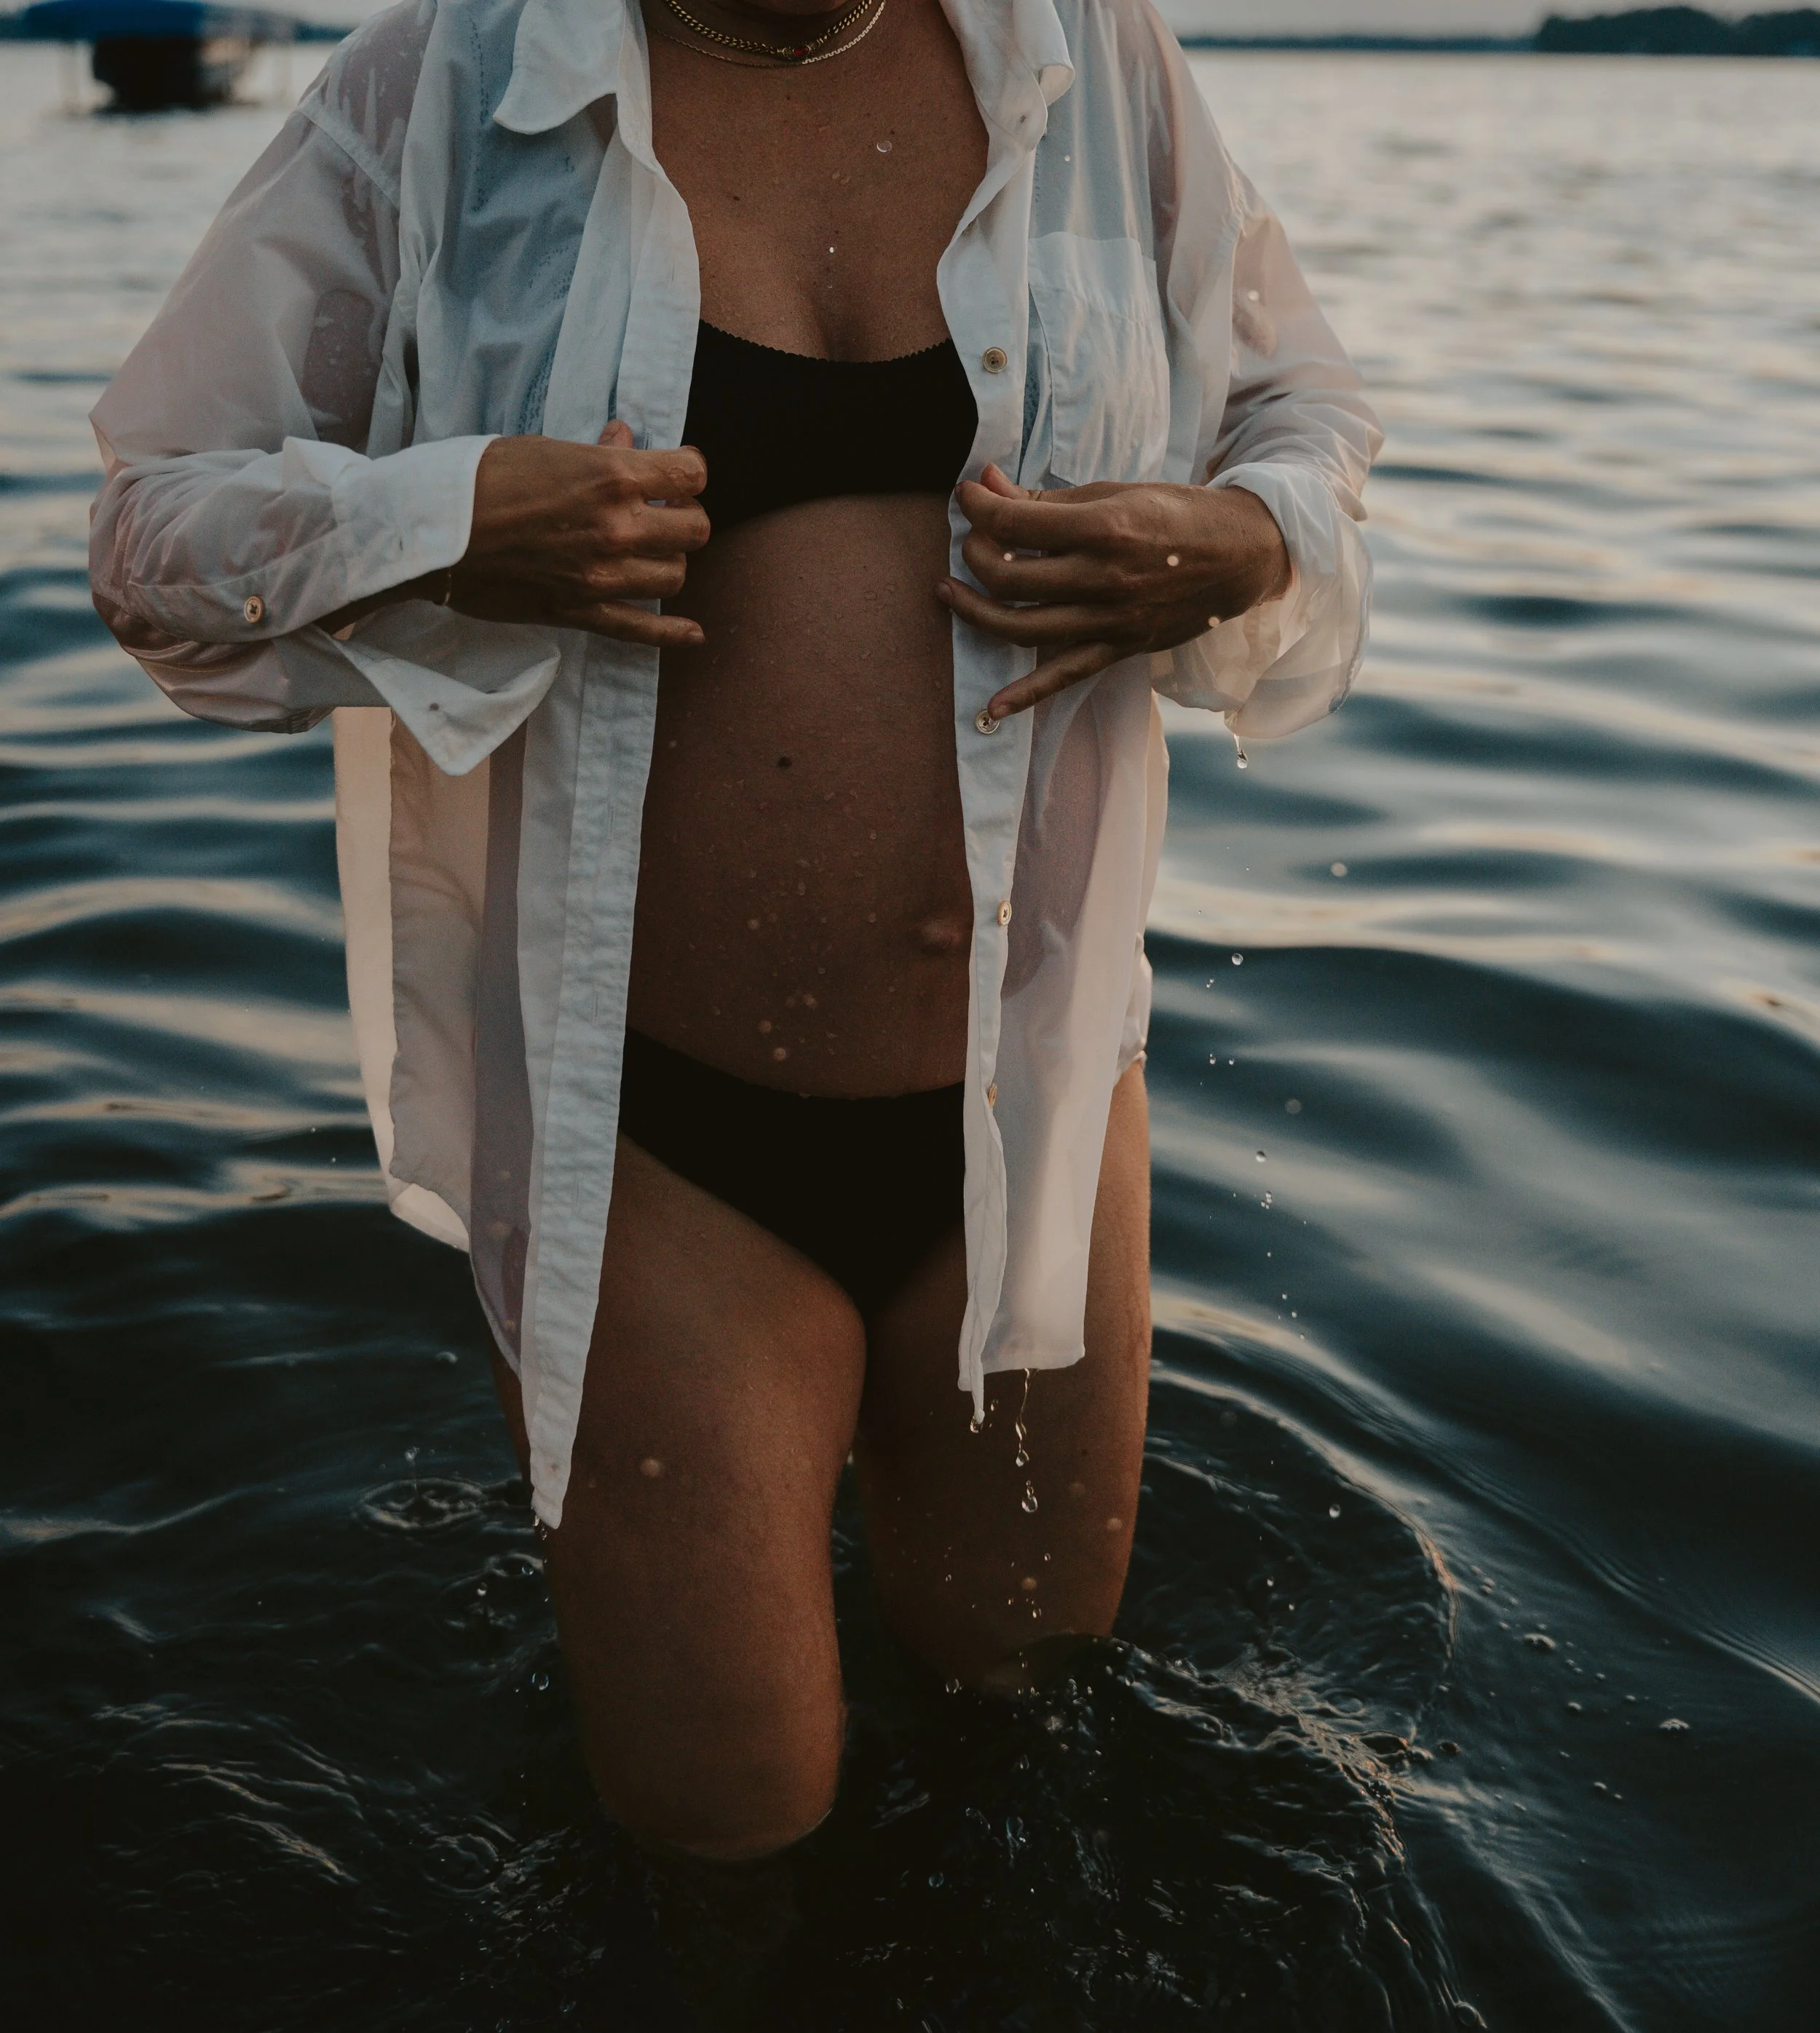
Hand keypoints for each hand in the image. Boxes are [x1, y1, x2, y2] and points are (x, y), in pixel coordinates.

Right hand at [448, 420, 709, 647]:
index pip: (691, 474)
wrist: (433, 533)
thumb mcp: (546, 449)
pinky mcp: (581, 611)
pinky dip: (671, 633)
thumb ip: (598, 453)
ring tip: (648, 550)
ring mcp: (602, 576)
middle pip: (694, 530)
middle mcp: (617, 529)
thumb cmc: (482, 479)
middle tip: (660, 510)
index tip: (677, 473)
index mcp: (611, 478)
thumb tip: (627, 439)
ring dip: (667, 560)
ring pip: (674, 576)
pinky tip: (693, 633)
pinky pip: (641, 629)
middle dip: (682, 516)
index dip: (689, 471)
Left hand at [938, 464, 1291, 721]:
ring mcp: (1110, 621)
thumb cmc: (1176, 515)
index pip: (1015, 523)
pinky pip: (1063, 677)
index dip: (978, 506)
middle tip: (971, 539)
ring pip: (1021, 627)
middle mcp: (1103, 579)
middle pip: (1008, 578)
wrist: (1239, 555)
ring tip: (949, 592)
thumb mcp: (1116, 492)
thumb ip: (1048, 498)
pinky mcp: (1118, 648)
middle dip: (974, 553)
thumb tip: (989, 484)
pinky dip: (1025, 696)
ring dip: (974, 612)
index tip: (967, 495)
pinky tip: (991, 710)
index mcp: (1104, 529)